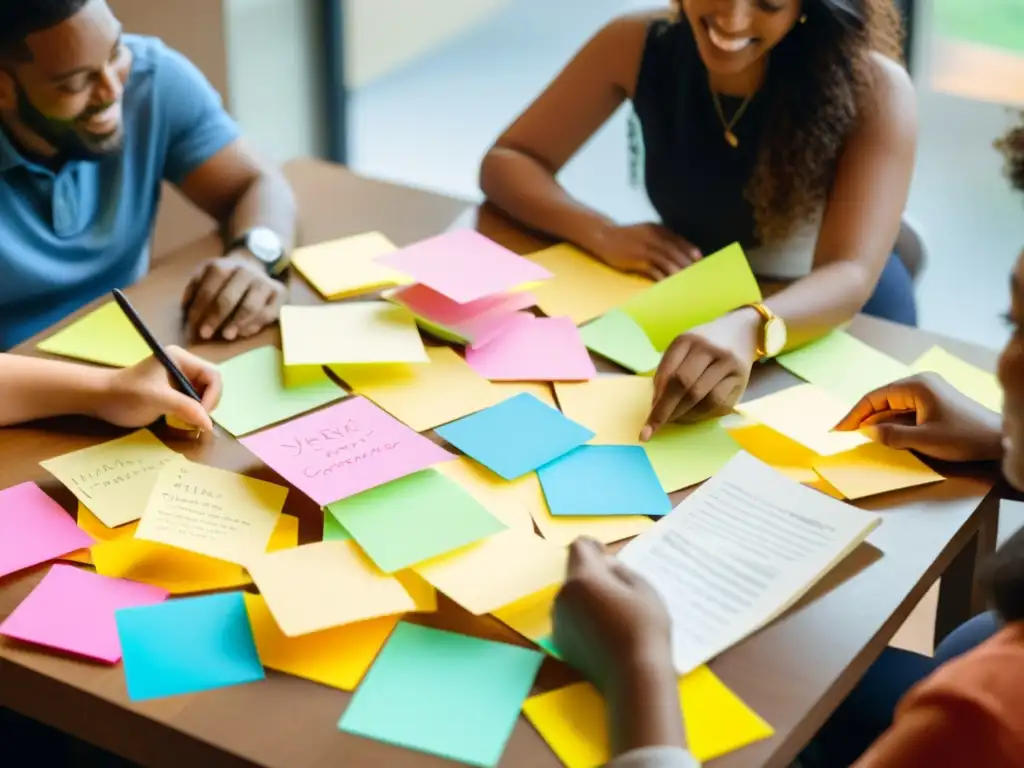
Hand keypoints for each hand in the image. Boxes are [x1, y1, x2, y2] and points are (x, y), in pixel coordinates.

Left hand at [93, 346, 222, 430]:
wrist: (99, 399)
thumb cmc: (126, 394)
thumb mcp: (157, 399)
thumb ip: (185, 408)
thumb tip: (210, 424)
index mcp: (181, 358)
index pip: (213, 375)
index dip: (212, 396)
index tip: (201, 416)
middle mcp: (183, 366)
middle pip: (211, 385)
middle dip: (207, 404)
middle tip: (195, 421)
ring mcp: (179, 379)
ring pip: (204, 395)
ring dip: (200, 411)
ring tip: (188, 422)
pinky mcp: (174, 392)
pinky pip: (193, 402)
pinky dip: (192, 414)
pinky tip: (181, 421)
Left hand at [182, 252, 285, 340]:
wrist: (253, 265)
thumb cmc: (224, 280)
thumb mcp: (205, 276)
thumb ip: (194, 289)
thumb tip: (187, 307)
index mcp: (223, 266)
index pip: (209, 289)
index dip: (200, 309)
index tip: (193, 326)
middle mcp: (245, 271)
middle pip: (229, 298)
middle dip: (216, 318)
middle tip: (206, 334)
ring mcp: (264, 282)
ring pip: (251, 306)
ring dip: (237, 323)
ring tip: (227, 336)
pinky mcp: (280, 293)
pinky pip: (268, 313)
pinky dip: (256, 324)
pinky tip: (244, 332)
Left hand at [554, 538, 673, 692]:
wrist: (633, 677)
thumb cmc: (644, 628)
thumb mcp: (643, 588)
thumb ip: (620, 570)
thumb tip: (605, 565)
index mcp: (583, 578)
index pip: (578, 547)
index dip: (593, 547)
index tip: (606, 556)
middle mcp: (563, 595)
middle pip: (575, 573)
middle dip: (593, 575)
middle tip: (619, 590)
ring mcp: (558, 620)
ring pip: (572, 596)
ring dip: (587, 596)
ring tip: (614, 614)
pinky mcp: (560, 641)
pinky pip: (570, 617)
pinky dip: (583, 617)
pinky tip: (605, 632)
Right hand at [588, 223, 700, 280]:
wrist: (602, 236)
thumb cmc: (625, 237)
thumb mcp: (644, 232)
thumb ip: (659, 238)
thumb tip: (674, 251)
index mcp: (657, 229)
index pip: (679, 240)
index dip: (690, 250)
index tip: (700, 260)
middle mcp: (654, 237)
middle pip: (677, 252)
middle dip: (688, 264)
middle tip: (697, 275)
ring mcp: (645, 248)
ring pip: (668, 261)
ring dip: (678, 273)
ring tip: (687, 283)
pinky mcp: (637, 260)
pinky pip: (654, 270)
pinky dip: (663, 278)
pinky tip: (668, 285)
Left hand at [642, 310, 758, 438]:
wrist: (740, 329)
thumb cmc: (703, 344)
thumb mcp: (682, 348)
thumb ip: (668, 371)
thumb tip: (656, 403)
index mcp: (687, 340)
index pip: (668, 374)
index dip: (657, 400)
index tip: (646, 421)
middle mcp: (709, 350)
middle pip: (685, 386)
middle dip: (667, 411)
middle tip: (655, 428)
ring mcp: (728, 364)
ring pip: (704, 398)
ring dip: (686, 415)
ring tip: (675, 420)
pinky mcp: (742, 379)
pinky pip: (721, 404)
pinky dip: (704, 414)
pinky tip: (693, 415)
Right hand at [834, 373, 1002, 461]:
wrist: (997, 438)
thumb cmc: (964, 436)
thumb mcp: (924, 439)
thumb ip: (892, 435)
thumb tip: (867, 432)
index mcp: (915, 386)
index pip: (874, 398)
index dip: (853, 415)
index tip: (838, 430)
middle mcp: (919, 383)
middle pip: (881, 400)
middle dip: (863, 418)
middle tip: (844, 435)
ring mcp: (927, 391)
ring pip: (892, 406)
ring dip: (877, 422)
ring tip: (860, 437)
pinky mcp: (933, 402)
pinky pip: (904, 410)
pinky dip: (891, 422)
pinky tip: (883, 434)